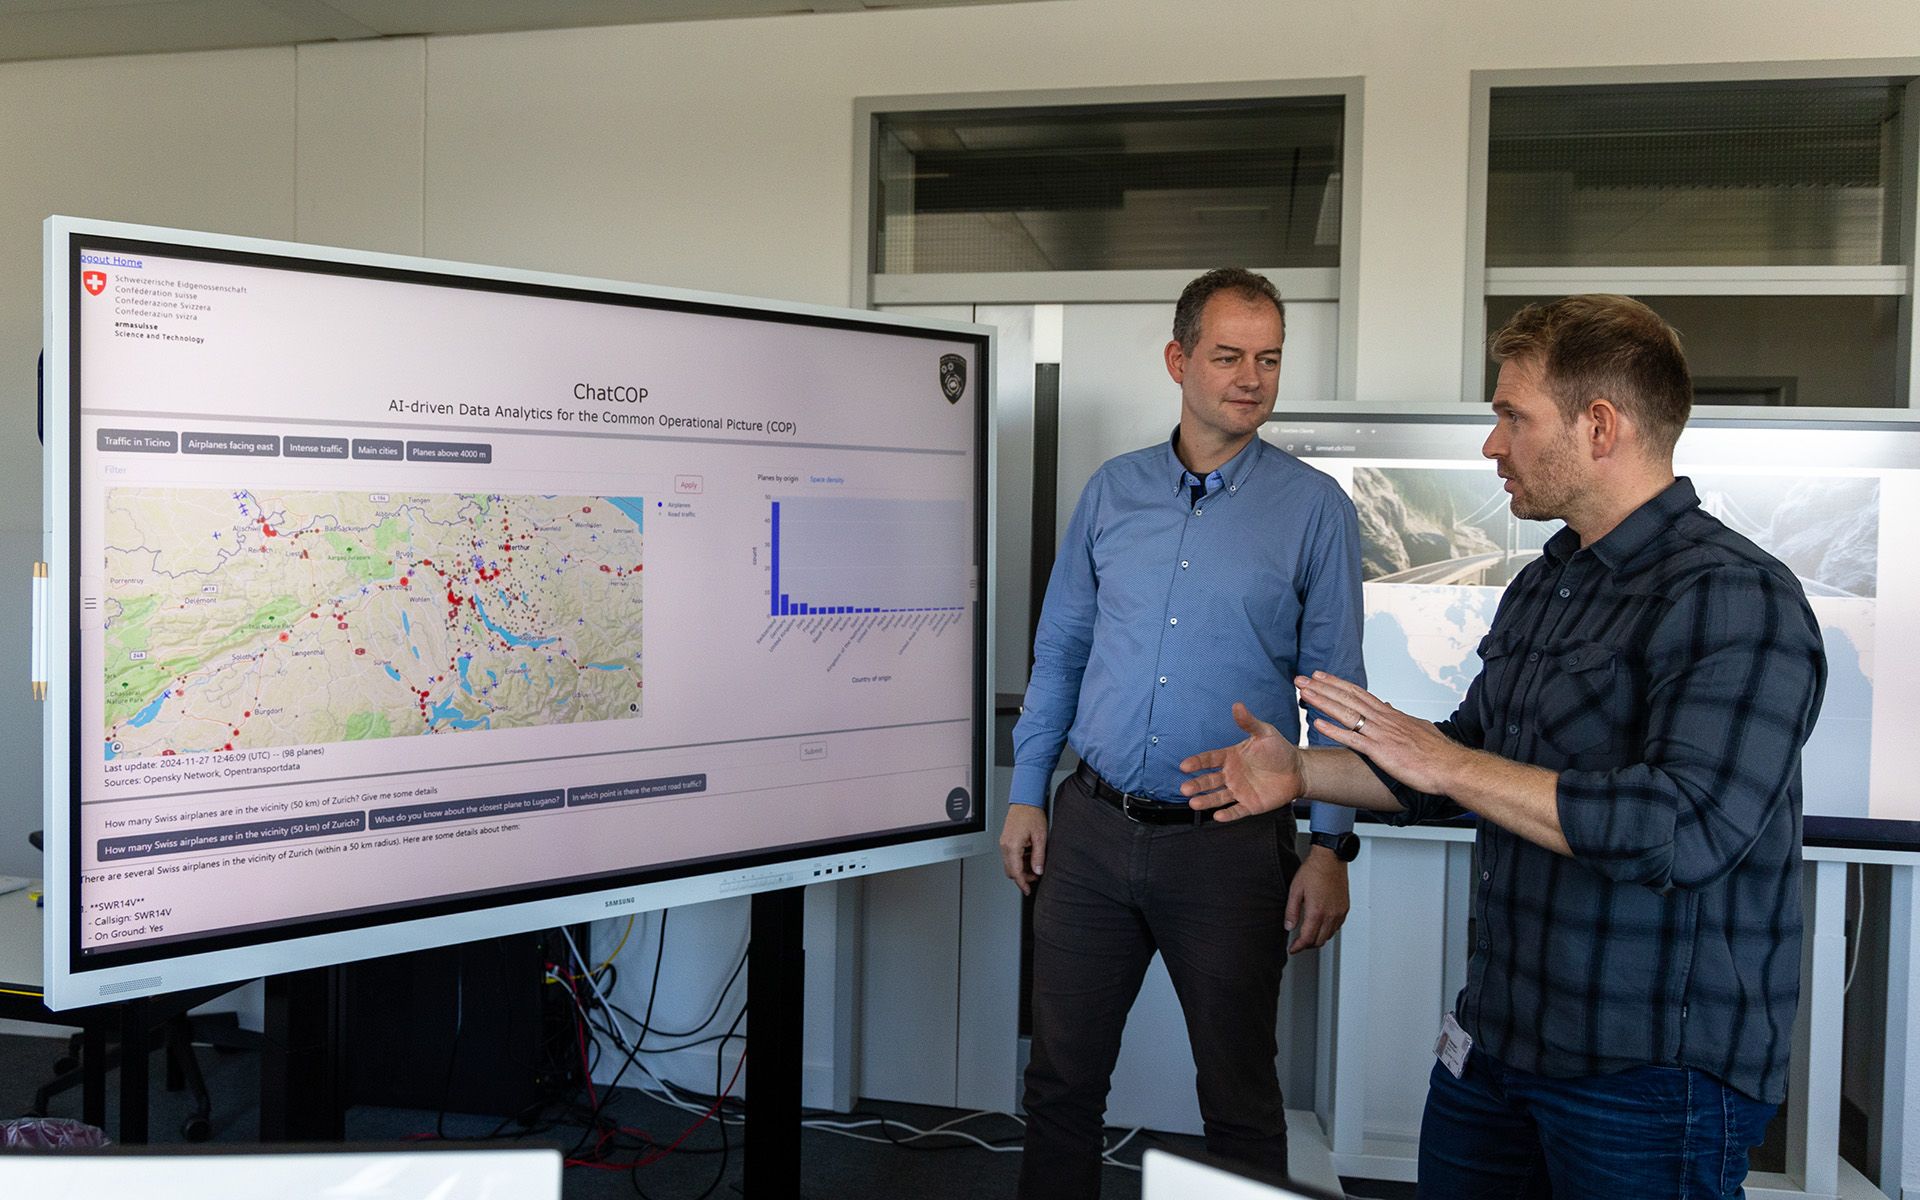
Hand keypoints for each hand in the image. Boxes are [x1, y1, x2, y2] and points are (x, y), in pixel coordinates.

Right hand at [999, 804, 1048, 895]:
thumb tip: (1038, 871)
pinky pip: (1009, 856)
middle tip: (1036, 877)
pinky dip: (1018, 861)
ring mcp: (1004, 843)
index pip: (1015, 872)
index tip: (1027, 890)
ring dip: (1021, 869)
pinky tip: (1029, 857)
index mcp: (1012, 846)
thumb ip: (1038, 856)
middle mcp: (1005, 846)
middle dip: (1022, 877)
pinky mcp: (1005, 840)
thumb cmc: (1032, 814)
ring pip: (1009, 864)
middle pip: (1010, 870)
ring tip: (1035, 866)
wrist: (1025, 801)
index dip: (1022, 883)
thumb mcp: (1040, 837)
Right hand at [1178, 702, 1305, 820]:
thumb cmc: (1280, 750)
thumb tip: (1237, 705)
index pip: (1209, 759)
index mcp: (1231, 757)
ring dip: (1206, 801)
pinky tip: (1218, 816)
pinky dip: (1227, 814)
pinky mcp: (1250, 804)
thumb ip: (1248, 722)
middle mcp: (1231, 774)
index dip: (1197, 762)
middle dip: (1196, 785)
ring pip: (1218, 797)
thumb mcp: (1265, 733)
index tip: (1185, 766)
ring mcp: (1239, 790)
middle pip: (1209, 780)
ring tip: (1194, 803)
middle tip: (1185, 788)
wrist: (1299, 770)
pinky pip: (1236, 811)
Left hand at [1286, 847, 1349, 952]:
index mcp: (1317, 912)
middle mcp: (1330, 915)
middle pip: (1319, 941)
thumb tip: (1289, 927)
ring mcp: (1339, 912)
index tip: (1293, 949)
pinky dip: (1328, 931)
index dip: (1298, 947)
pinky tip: (1321, 925)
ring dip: (1318, 939)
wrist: (1330, 859)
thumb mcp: (1295, 890)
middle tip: (1298, 943)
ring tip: (1308, 935)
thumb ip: (1291, 911)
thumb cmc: (1313, 871)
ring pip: (1329, 935)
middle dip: (1307, 945)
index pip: (1307, 939)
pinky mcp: (1345, 908)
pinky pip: (1337, 927)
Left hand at [1293, 672, 1464, 794]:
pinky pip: (1352, 739)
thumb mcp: (1418, 728)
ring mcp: (1381, 734)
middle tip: (1301, 678)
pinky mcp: (1381, 751)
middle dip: (1322, 687)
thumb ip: (1401, 719)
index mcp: (1391, 715)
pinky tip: (1317, 725)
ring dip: (1322, 701)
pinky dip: (1333, 731)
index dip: (1338, 684)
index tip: (1321, 676)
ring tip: (1304, 692)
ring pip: (1346, 713)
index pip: (1359, 693)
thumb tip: (1390, 709)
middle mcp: (1384, 720)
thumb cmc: (1438, 753)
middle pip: (1347, 698)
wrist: (1451, 766)